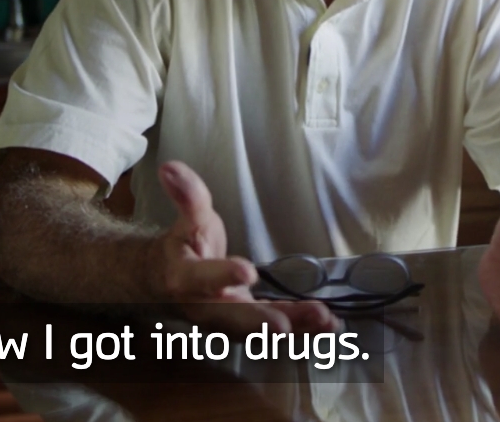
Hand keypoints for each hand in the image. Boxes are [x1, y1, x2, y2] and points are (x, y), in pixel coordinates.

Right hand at [154, 161, 337, 333]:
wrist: (169, 283)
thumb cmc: (184, 247)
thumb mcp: (189, 218)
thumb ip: (187, 195)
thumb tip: (170, 168)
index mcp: (185, 278)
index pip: (203, 277)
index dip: (223, 275)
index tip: (247, 271)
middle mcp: (205, 307)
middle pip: (231, 317)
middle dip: (259, 321)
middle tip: (283, 324)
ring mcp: (229, 322)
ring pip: (259, 330)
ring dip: (293, 326)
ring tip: (324, 319)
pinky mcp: (249, 326)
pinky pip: (275, 330)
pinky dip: (303, 330)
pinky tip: (330, 324)